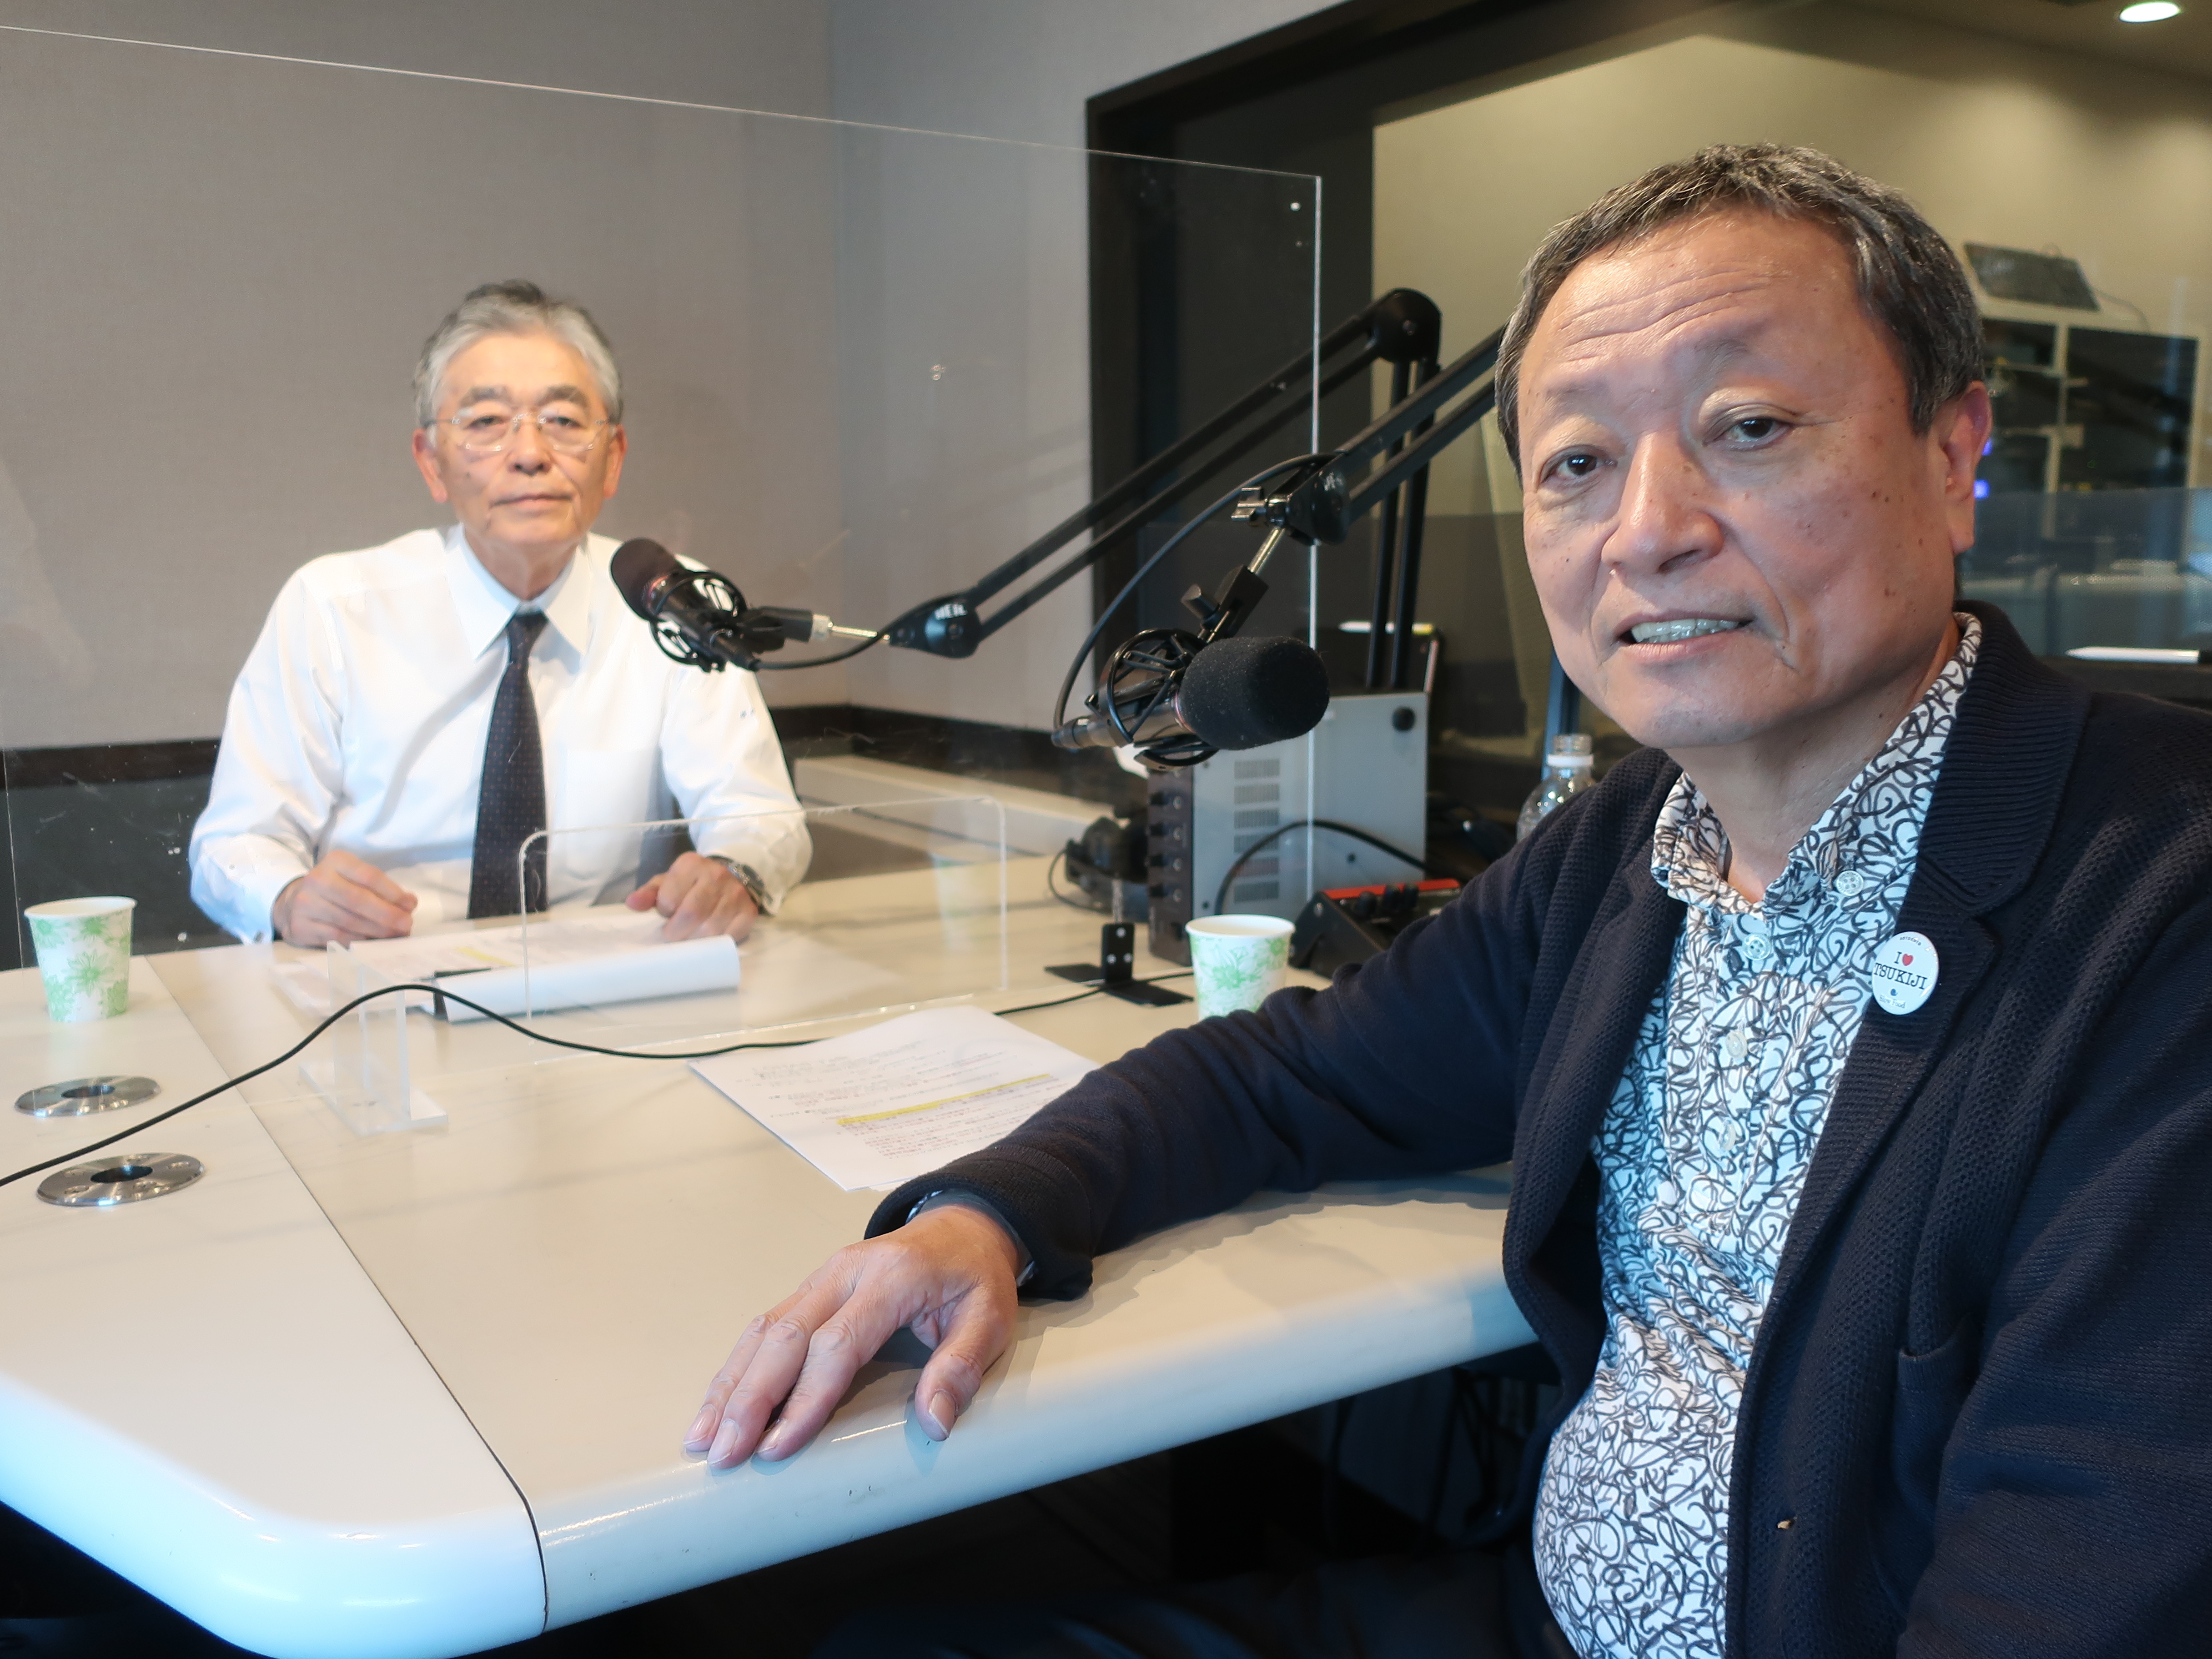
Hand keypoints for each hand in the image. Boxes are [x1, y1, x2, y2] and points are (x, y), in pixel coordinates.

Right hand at [271, 851, 417, 945]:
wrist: (292, 903)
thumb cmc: (335, 890)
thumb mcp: (355, 878)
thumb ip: (381, 888)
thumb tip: (409, 904)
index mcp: (336, 861)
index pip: (369, 876)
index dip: (393, 893)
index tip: (411, 906)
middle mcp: (317, 879)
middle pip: (359, 900)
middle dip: (387, 915)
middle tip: (406, 925)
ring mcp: (306, 904)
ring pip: (349, 922)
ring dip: (377, 931)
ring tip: (394, 936)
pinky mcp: (300, 927)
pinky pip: (336, 938)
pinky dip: (358, 942)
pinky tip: (372, 943)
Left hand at [627, 852, 759, 941]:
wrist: (729, 877)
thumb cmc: (691, 884)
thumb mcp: (667, 883)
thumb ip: (649, 893)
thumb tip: (632, 904)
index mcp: (690, 864)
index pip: (669, 899)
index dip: (665, 912)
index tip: (668, 913)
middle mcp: (716, 875)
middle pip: (691, 915)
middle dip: (677, 932)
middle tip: (675, 934)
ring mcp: (735, 893)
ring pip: (711, 929)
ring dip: (696, 940)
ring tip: (692, 935)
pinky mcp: (749, 911)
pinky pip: (730, 936)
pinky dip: (717, 943)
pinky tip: (710, 936)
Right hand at [684, 1202, 1021, 1468]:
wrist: (963, 1227)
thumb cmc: (974, 1277)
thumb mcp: (991, 1319)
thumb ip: (961, 1367)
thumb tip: (935, 1422)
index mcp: (892, 1279)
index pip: (837, 1343)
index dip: (806, 1398)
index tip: (779, 1446)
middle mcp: (846, 1272)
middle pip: (786, 1336)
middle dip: (750, 1398)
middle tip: (725, 1452)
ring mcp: (823, 1277)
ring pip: (764, 1329)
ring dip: (731, 1384)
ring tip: (703, 1435)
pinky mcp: (810, 1288)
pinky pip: (765, 1325)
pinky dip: (737, 1365)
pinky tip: (718, 1401)